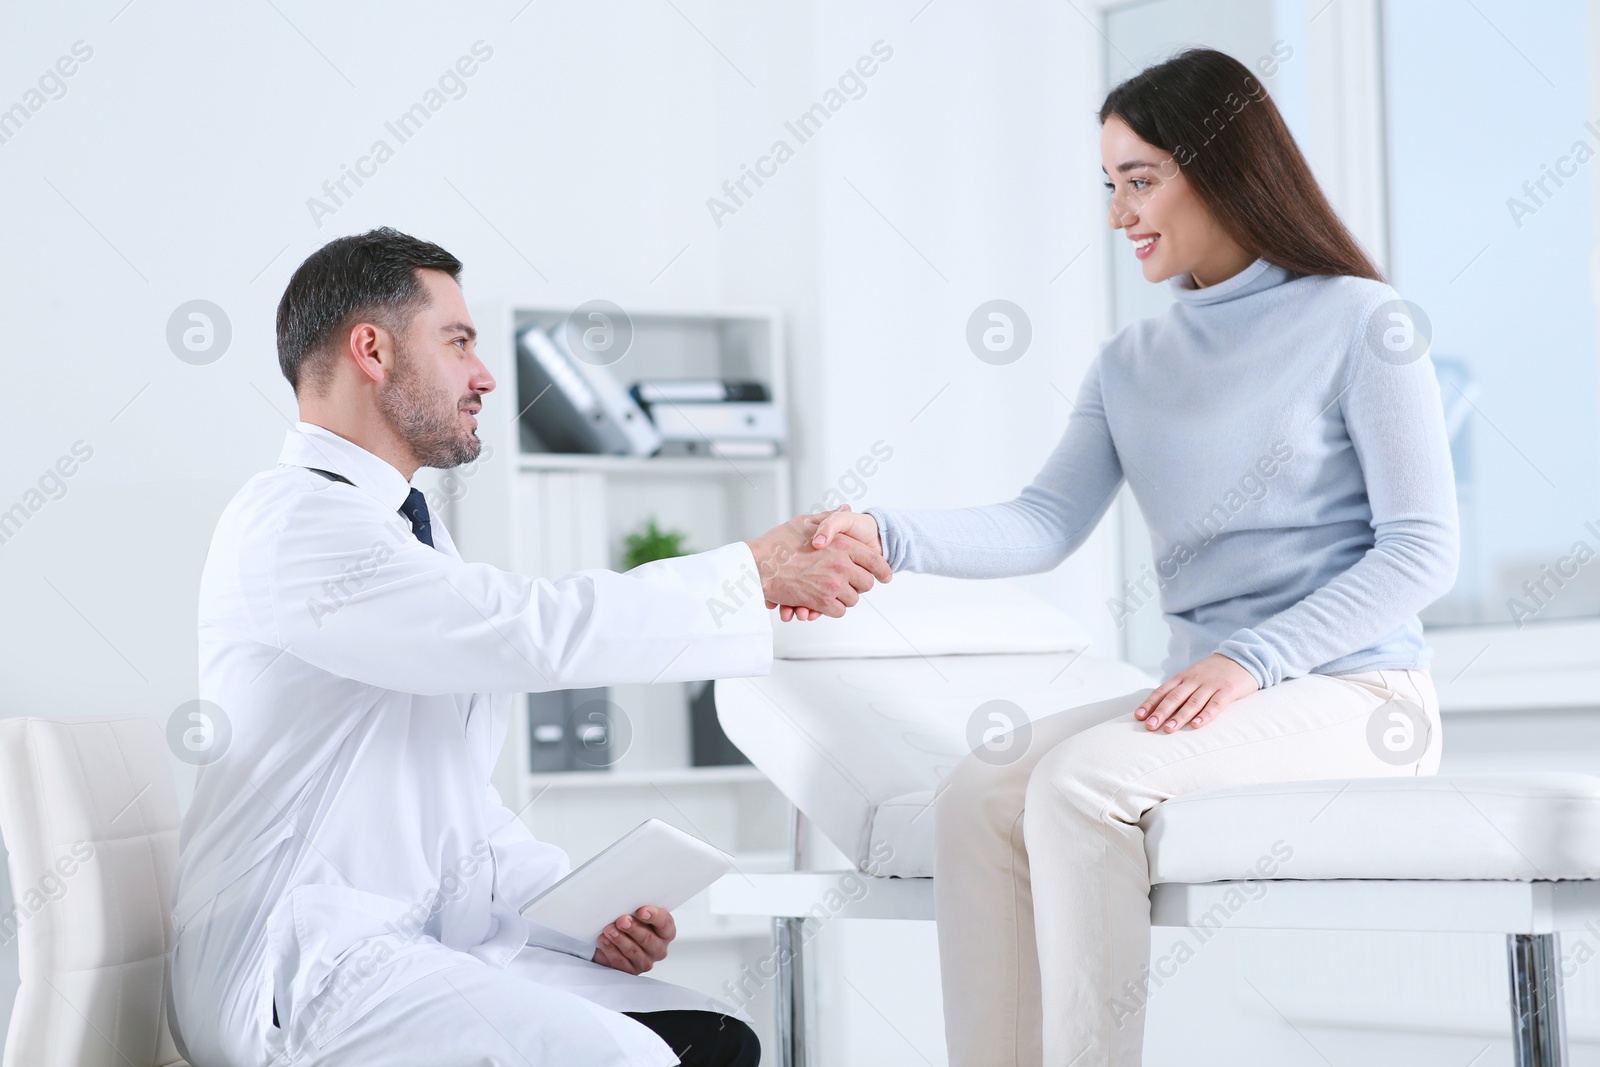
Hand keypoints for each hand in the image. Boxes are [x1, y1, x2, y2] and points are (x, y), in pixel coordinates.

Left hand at [592, 905, 675, 974]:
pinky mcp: (631, 970)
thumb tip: (626, 899)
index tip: (642, 911)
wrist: (618, 938)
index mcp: (666, 931)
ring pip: (633, 951)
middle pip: (648, 939)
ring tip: (609, 930)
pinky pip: (621, 962)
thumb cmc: (632, 922)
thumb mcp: (638, 913)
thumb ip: (637, 908)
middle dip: (633, 928)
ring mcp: (646, 961)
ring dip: (620, 939)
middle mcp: (659, 948)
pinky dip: (611, 950)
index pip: (665, 923)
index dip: (654, 917)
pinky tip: (605, 941)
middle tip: (622, 920)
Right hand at [746, 510, 890, 619]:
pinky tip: (822, 601)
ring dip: (844, 597)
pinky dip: (832, 609)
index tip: (885, 576)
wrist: (757, 565)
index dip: (883, 570)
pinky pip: (839, 611)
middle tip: (848, 583)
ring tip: (830, 591)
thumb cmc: (777, 544)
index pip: (874, 560)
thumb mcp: (805, 522)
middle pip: (867, 583)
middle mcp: (841, 564)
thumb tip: (846, 508)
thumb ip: (829, 518)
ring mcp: (832, 584)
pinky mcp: (822, 602)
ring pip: (853, 599)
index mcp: (841, 544)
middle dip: (858, 585)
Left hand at [1134, 653, 1258, 731]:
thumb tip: (1158, 710)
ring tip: (1169, 729)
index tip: (1139, 717)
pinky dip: (1206, 715)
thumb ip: (1179, 691)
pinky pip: (1215, 704)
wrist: (1243, 657)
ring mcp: (1211, 685)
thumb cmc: (1213, 673)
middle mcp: (1194, 680)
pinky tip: (1197, 725)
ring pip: (1192, 702)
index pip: (1162, 691)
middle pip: (1174, 697)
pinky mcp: (1228, 690)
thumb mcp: (1193, 677)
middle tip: (1150, 726)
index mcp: (1183, 677)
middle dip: (1161, 712)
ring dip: (1179, 717)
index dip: (1150, 704)